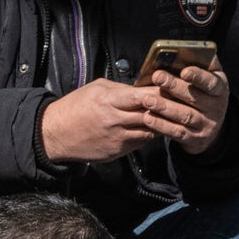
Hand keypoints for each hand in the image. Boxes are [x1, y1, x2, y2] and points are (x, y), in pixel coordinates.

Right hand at [38, 79, 199, 164]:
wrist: (55, 134)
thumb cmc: (75, 107)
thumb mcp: (96, 88)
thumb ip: (121, 89)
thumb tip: (142, 88)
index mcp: (110, 100)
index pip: (145, 95)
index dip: (162, 91)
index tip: (174, 87)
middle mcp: (116, 120)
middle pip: (152, 114)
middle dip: (168, 108)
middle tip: (182, 103)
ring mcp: (117, 138)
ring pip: (150, 130)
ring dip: (161, 124)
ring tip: (172, 117)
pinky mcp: (117, 151)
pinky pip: (140, 142)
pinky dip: (148, 134)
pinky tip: (152, 128)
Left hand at [154, 65, 230, 155]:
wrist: (211, 128)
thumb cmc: (204, 95)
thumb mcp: (209, 79)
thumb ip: (201, 64)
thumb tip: (186, 48)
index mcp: (220, 89)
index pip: (211, 82)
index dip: (198, 77)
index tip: (184, 71)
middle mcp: (216, 107)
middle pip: (195, 98)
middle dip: (174, 87)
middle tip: (157, 77)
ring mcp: (206, 125)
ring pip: (185, 116)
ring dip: (165, 107)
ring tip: (148, 99)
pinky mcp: (194, 139)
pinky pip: (177, 133)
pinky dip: (161, 125)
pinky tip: (148, 118)